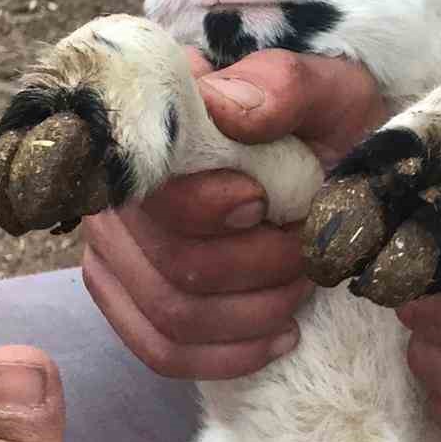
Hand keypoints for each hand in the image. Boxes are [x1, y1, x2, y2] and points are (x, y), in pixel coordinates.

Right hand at [82, 49, 387, 379]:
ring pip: (172, 317)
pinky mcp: (129, 299)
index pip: (157, 194)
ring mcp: (114, 251)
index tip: (268, 204)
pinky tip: (280, 336)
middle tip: (306, 249)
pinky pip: (161, 352)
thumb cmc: (320, 121)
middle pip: (173, 268)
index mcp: (148, 133)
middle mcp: (114, 194)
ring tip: (300, 284)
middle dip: (259, 269)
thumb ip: (281, 86)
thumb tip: (224, 108)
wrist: (326, 156)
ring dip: (255, 312)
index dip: (212, 210)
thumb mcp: (325, 88)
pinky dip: (229, 354)